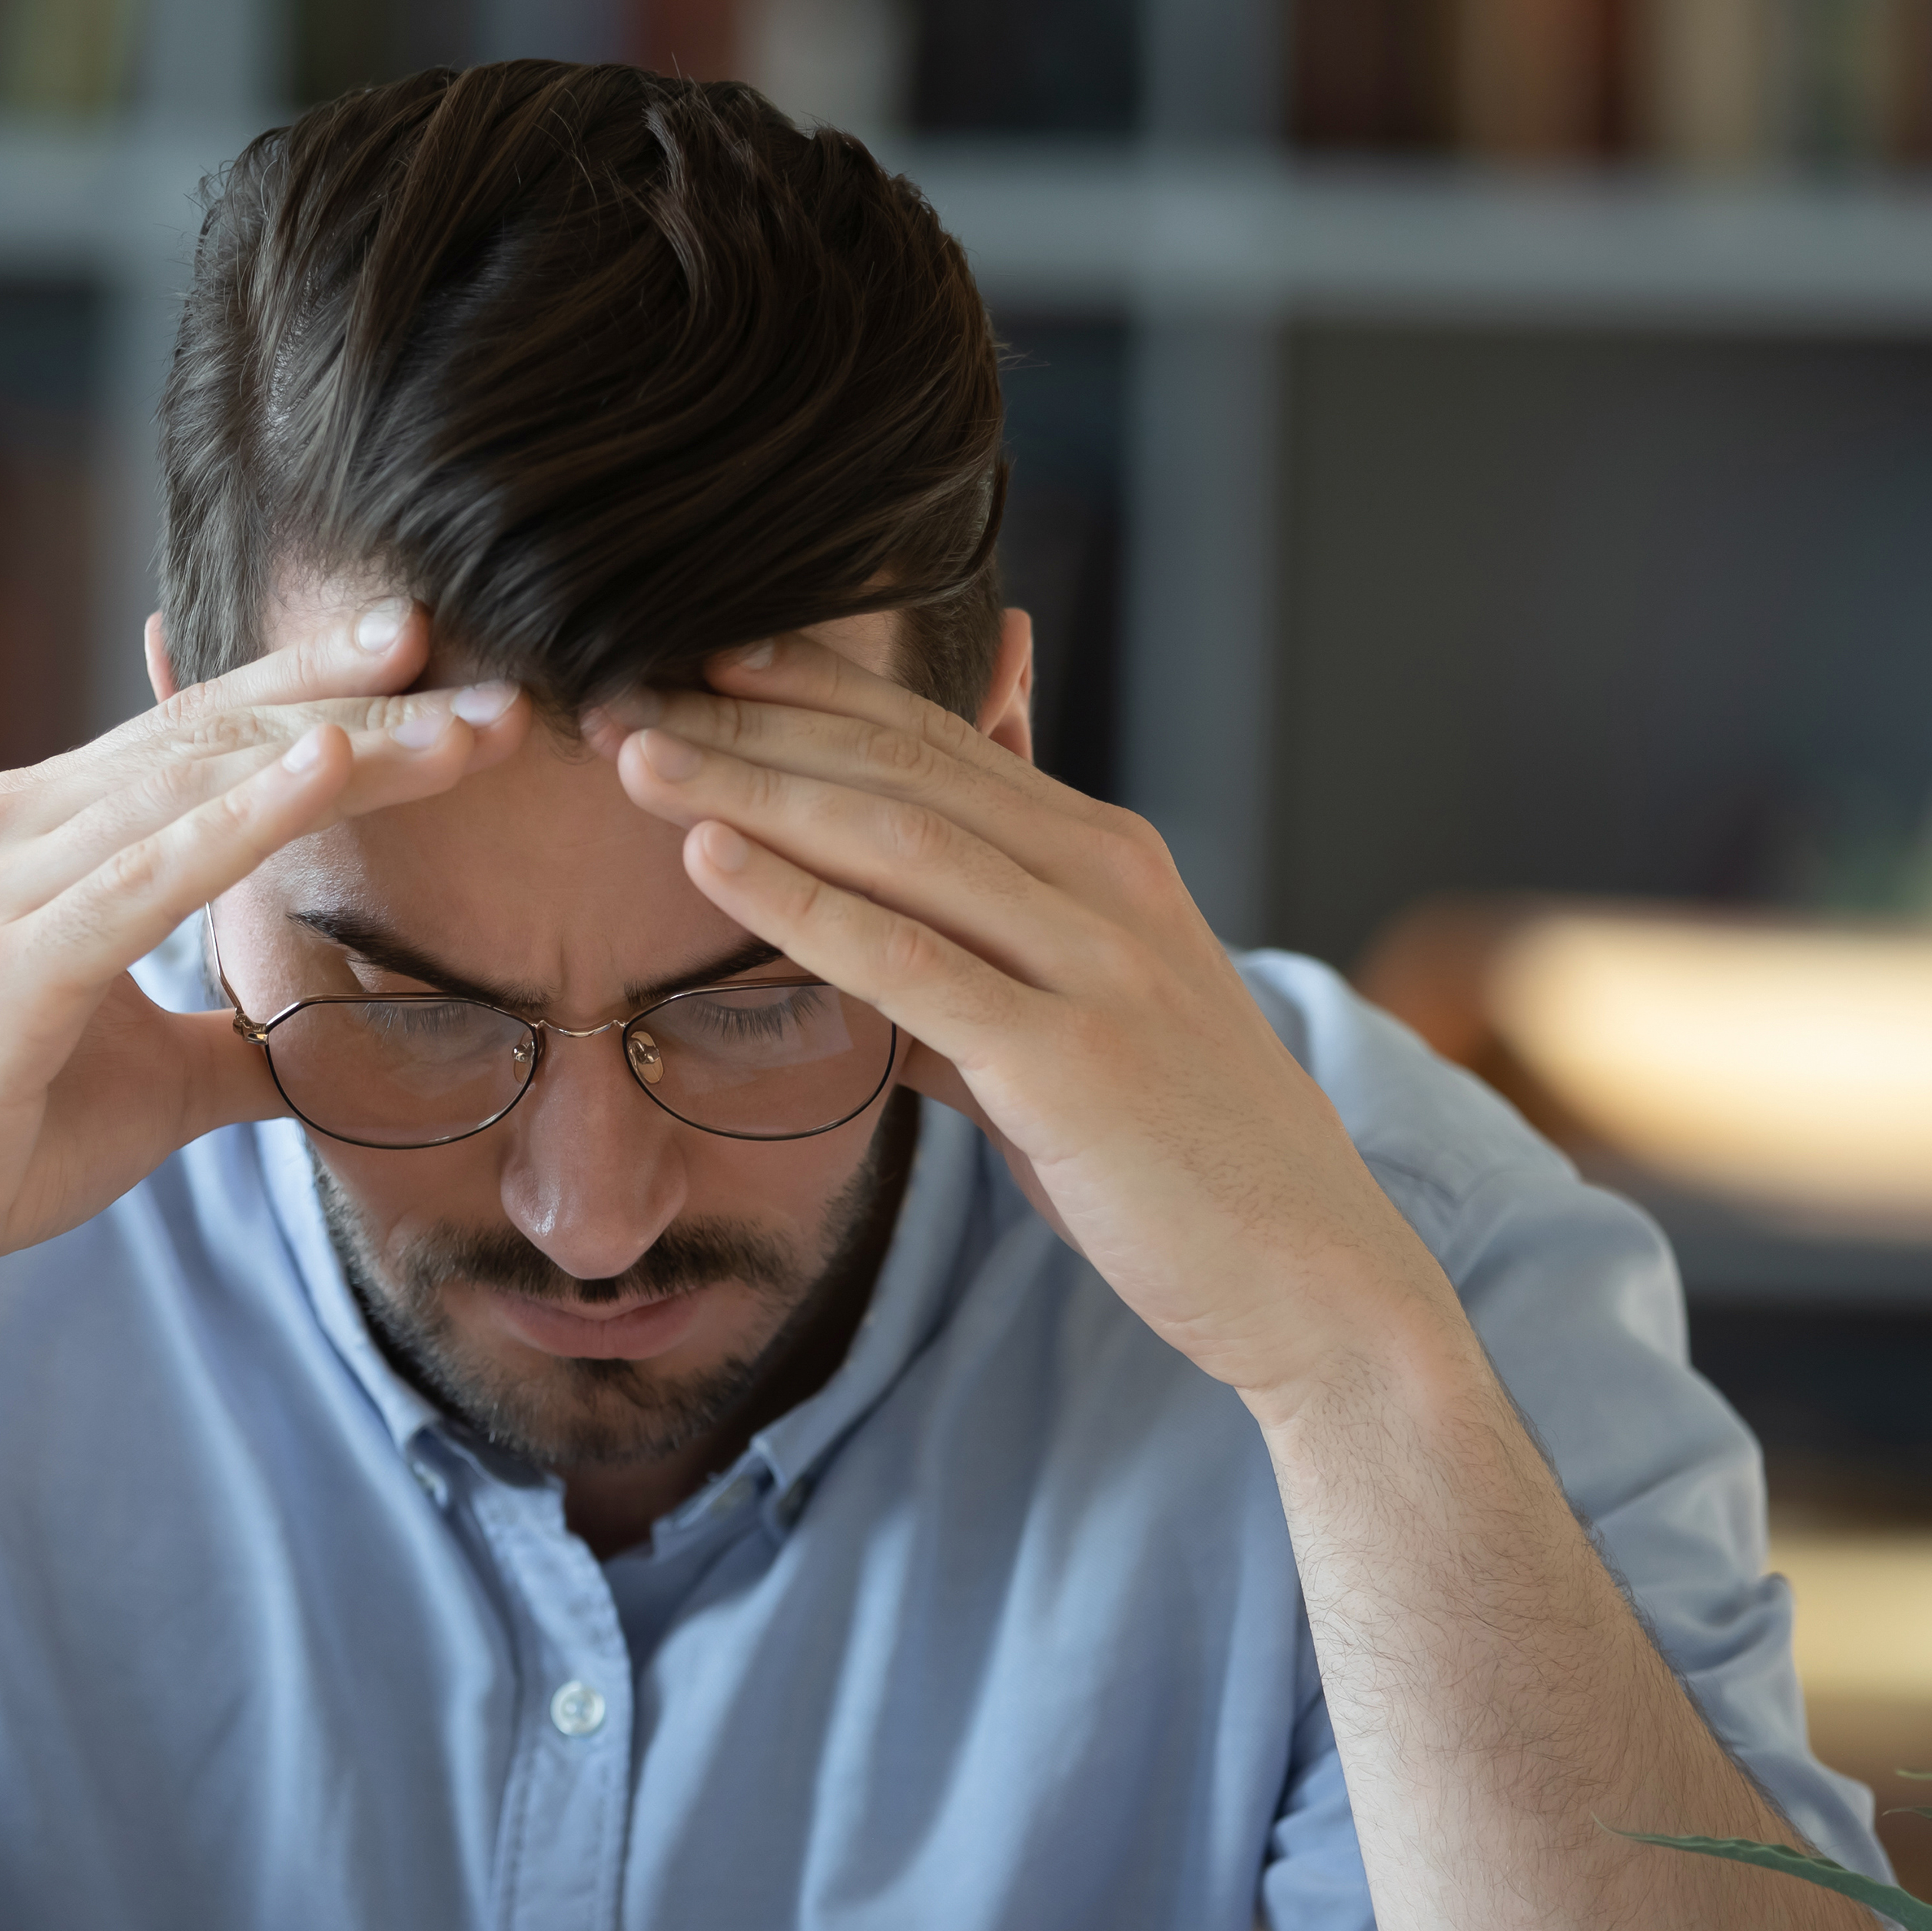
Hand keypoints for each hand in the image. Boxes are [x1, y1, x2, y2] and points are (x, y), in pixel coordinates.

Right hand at [0, 602, 527, 1365]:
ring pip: (202, 781)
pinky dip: (249, 814)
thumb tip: (320, 1055)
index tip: (437, 663)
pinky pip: (153, 872)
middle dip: (365, 706)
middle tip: (499, 691)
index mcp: (45, 835)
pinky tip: (334, 766)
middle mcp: (19, 829)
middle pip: (219, 736)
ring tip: (464, 725)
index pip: (204, 735)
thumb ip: (231, 1047)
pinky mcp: (11, 966)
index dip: (322, 691)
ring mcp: (6, 887)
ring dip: (346, 747)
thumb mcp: (145, 1085)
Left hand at [603, 631, 1460, 1417]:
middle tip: (620, 688)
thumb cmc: (1182, 1158)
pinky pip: (915, 962)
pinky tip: (713, 860)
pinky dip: (807, 902)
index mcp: (1105, 857)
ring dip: (754, 785)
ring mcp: (1097, 963)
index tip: (698, 656)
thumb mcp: (1073, 1028)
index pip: (935, 742)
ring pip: (899, 840)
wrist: (1312, 1274)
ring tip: (635, 751)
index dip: (812, 691)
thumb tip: (864, 945)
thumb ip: (973, 966)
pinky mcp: (1072, 1060)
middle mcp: (1106, 880)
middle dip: (753, 722)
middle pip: (900, 769)